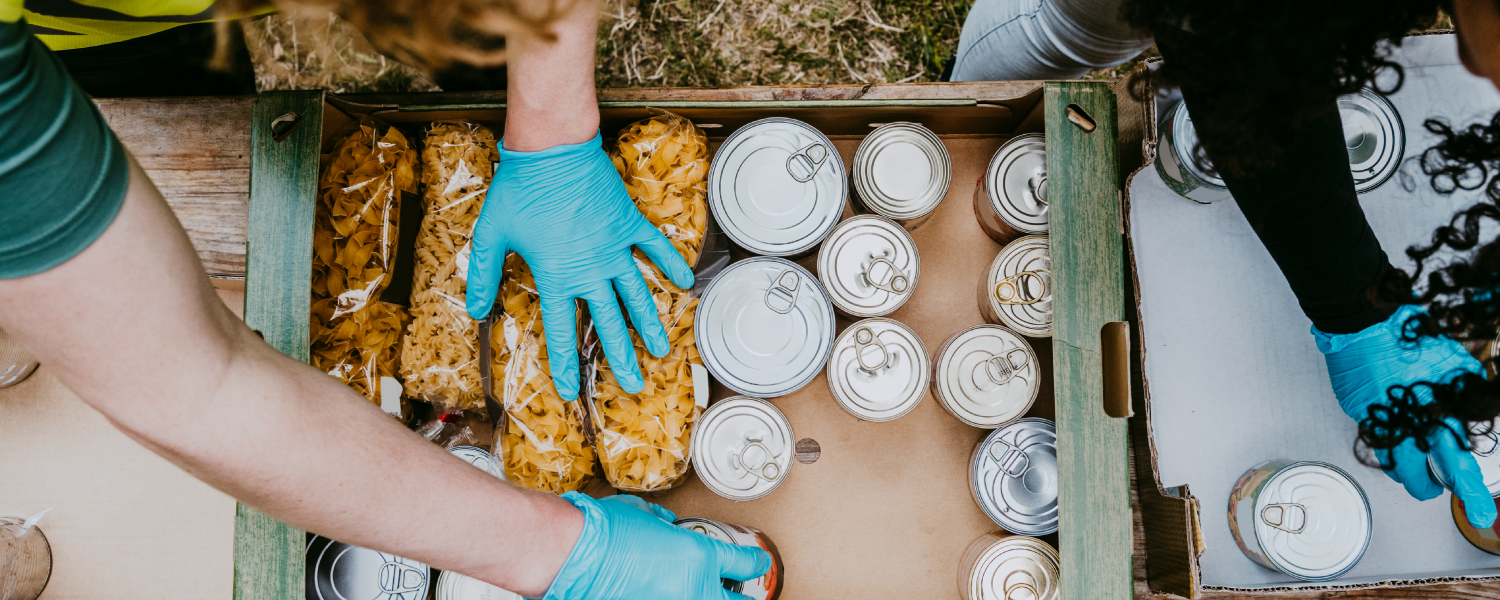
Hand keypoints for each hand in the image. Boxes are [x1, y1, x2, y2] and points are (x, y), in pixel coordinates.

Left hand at [466, 132, 693, 399]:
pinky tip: (684, 284)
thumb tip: (474, 310)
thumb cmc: (519, 188)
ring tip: (661, 351)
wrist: (553, 147)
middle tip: (632, 386)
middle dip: (620, 358)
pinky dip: (671, 265)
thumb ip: (483, 274)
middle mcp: (591, 267)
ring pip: (638, 294)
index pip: (562, 330)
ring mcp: (615, 246)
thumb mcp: (491, 233)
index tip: (570, 390)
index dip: (565, 364)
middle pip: (610, 322)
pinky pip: (655, 248)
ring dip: (650, 325)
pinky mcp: (629, 222)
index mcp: (556, 274)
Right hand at [544, 493, 769, 599]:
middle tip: (746, 594)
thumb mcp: (643, 514)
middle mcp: (692, 589)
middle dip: (743, 597)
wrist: (571, 555)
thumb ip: (664, 524)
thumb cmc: (603, 529)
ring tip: (693, 588)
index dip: (756, 562)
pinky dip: (672, 597)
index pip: (744, 563)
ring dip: (703, 596)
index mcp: (698, 556)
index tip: (759, 561)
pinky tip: (662, 590)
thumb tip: (668, 527)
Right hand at [1313, 304, 1496, 527]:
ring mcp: (1377, 421)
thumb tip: (1471, 406)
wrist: (1362, 322)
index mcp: (1432, 414)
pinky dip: (1389, 436)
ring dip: (1405, 466)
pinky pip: (1377, 436)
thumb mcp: (1452, 361)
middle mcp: (1403, 424)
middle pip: (1415, 478)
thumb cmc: (1407, 335)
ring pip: (1392, 462)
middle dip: (1427, 486)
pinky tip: (1395, 422)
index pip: (1454, 463)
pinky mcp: (1358, 413)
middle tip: (1435, 485)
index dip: (1467, 491)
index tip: (1481, 511)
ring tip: (1416, 459)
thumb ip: (1465, 388)